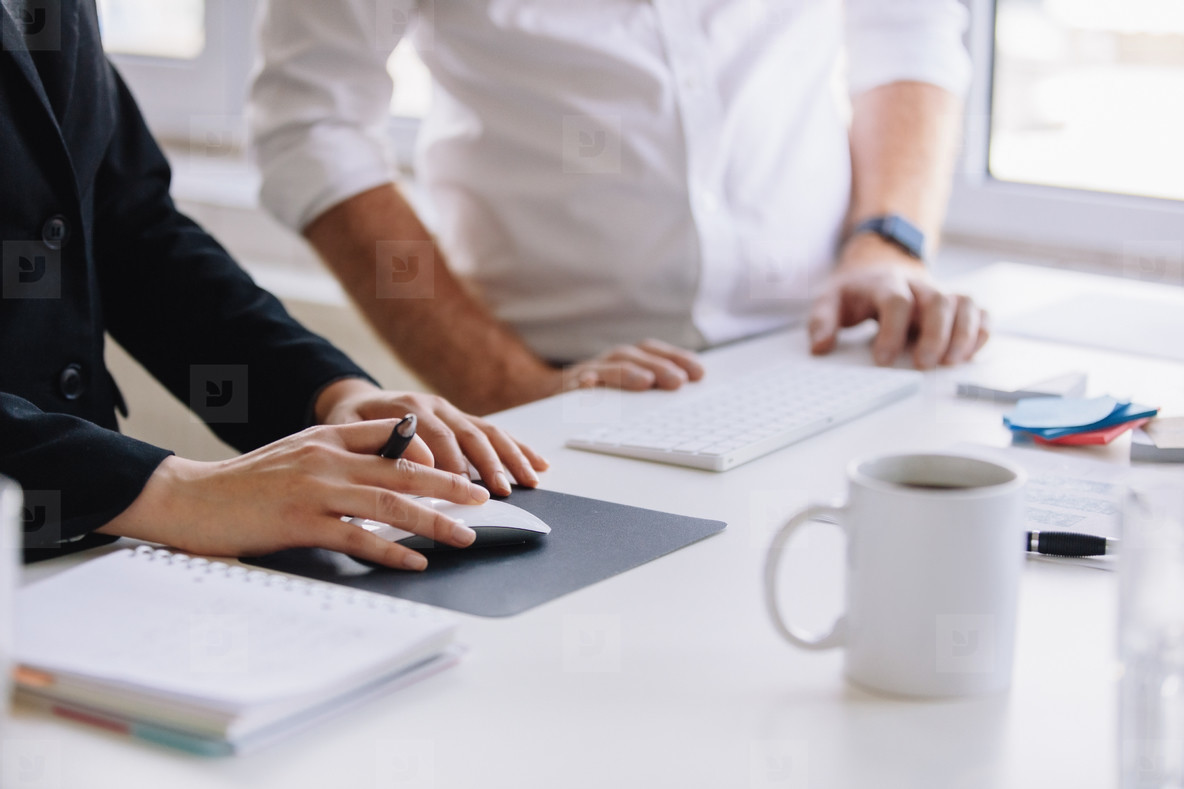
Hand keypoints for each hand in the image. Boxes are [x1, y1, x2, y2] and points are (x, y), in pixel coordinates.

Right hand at [99, 420, 492, 570]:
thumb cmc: (245, 483)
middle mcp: (328, 458)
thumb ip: (338, 457)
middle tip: (483, 496)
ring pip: (390, 504)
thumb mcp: (296, 455)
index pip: (393, 437)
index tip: (464, 466)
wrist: (191, 498)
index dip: (434, 453)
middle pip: (404, 470)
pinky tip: (416, 562)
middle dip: (450, 484)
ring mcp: (316, 490)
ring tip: (465, 534)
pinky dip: (391, 552)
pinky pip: (358, 538)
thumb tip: (386, 474)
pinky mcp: (302, 523)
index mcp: (327, 436)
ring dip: (434, 521)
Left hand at [315, 379, 548, 496]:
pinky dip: (518, 447)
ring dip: (511, 457)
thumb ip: (368, 447)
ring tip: (528, 480)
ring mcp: (451, 411)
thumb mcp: (344, 431)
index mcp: (408, 408)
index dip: (451, 463)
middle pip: (469, 434)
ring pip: (488, 432)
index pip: (436, 437)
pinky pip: (495, 432)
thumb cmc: (349, 422)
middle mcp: (435, 406)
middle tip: (500, 490)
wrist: (356, 400)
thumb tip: (398, 468)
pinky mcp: (462, 418)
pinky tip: (538, 464)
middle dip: (488, 463)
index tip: (461, 489)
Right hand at [563, 339, 704, 390]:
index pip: (653, 351)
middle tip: (678, 382)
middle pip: (634, 356)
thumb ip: (651, 388)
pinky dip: (582, 382)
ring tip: (645, 381)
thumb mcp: (625, 390)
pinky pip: (571, 384)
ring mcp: (585, 373)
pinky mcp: (563, 389)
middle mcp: (607, 362)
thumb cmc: (596, 397)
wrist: (543, 394)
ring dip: (627, 372)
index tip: (699, 373)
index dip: (676, 358)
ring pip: (607, 366)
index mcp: (625, 361)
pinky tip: (588, 386)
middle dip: (658, 366)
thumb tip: (686, 391)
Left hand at [807, 237, 988, 368]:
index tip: (883, 360)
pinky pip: (979, 312)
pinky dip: (982, 331)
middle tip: (925, 365)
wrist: (878, 265)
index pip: (895, 301)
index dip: (892, 330)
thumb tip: (820, 346)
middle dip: (934, 334)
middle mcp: (918, 285)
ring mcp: (940, 292)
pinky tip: (971, 353)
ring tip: (952, 363)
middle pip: (937, 300)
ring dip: (963, 333)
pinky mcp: (955, 304)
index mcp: (885, 283)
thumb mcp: (830, 300)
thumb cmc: (856, 291)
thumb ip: (822, 321)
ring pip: (963, 304)